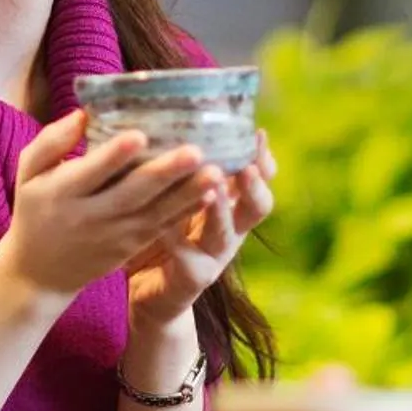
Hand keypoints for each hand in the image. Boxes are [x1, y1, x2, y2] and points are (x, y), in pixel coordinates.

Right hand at [0, 111, 223, 300]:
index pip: (91, 173)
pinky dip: (187, 212)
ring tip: (217, 172)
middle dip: (166, 173)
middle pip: (132, 193)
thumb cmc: (36, 210)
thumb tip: (84, 113)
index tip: (140, 134)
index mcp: (62, 193)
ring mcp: (116, 234)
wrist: (40, 273)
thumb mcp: (28, 173)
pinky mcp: (132, 245)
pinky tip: (210, 194)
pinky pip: (163, 226)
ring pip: (156, 213)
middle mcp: (91, 215)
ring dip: (188, 193)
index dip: (115, 156)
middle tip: (195, 151)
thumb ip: (51, 142)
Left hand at [126, 130, 275, 329]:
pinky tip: (163, 225)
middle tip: (247, 163)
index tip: (257, 132)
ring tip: (213, 185)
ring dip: (221, 209)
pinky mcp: (191, 281)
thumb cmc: (159, 235)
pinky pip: (189, 261)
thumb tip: (163, 114)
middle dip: (254, 184)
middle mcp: (228, 232)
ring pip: (226, 234)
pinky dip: (177, 242)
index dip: (262, 158)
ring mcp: (213, 259)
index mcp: (228, 206)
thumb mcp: (172, 198)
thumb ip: (176, 167)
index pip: (257, 179)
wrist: (149, 296)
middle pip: (258, 206)